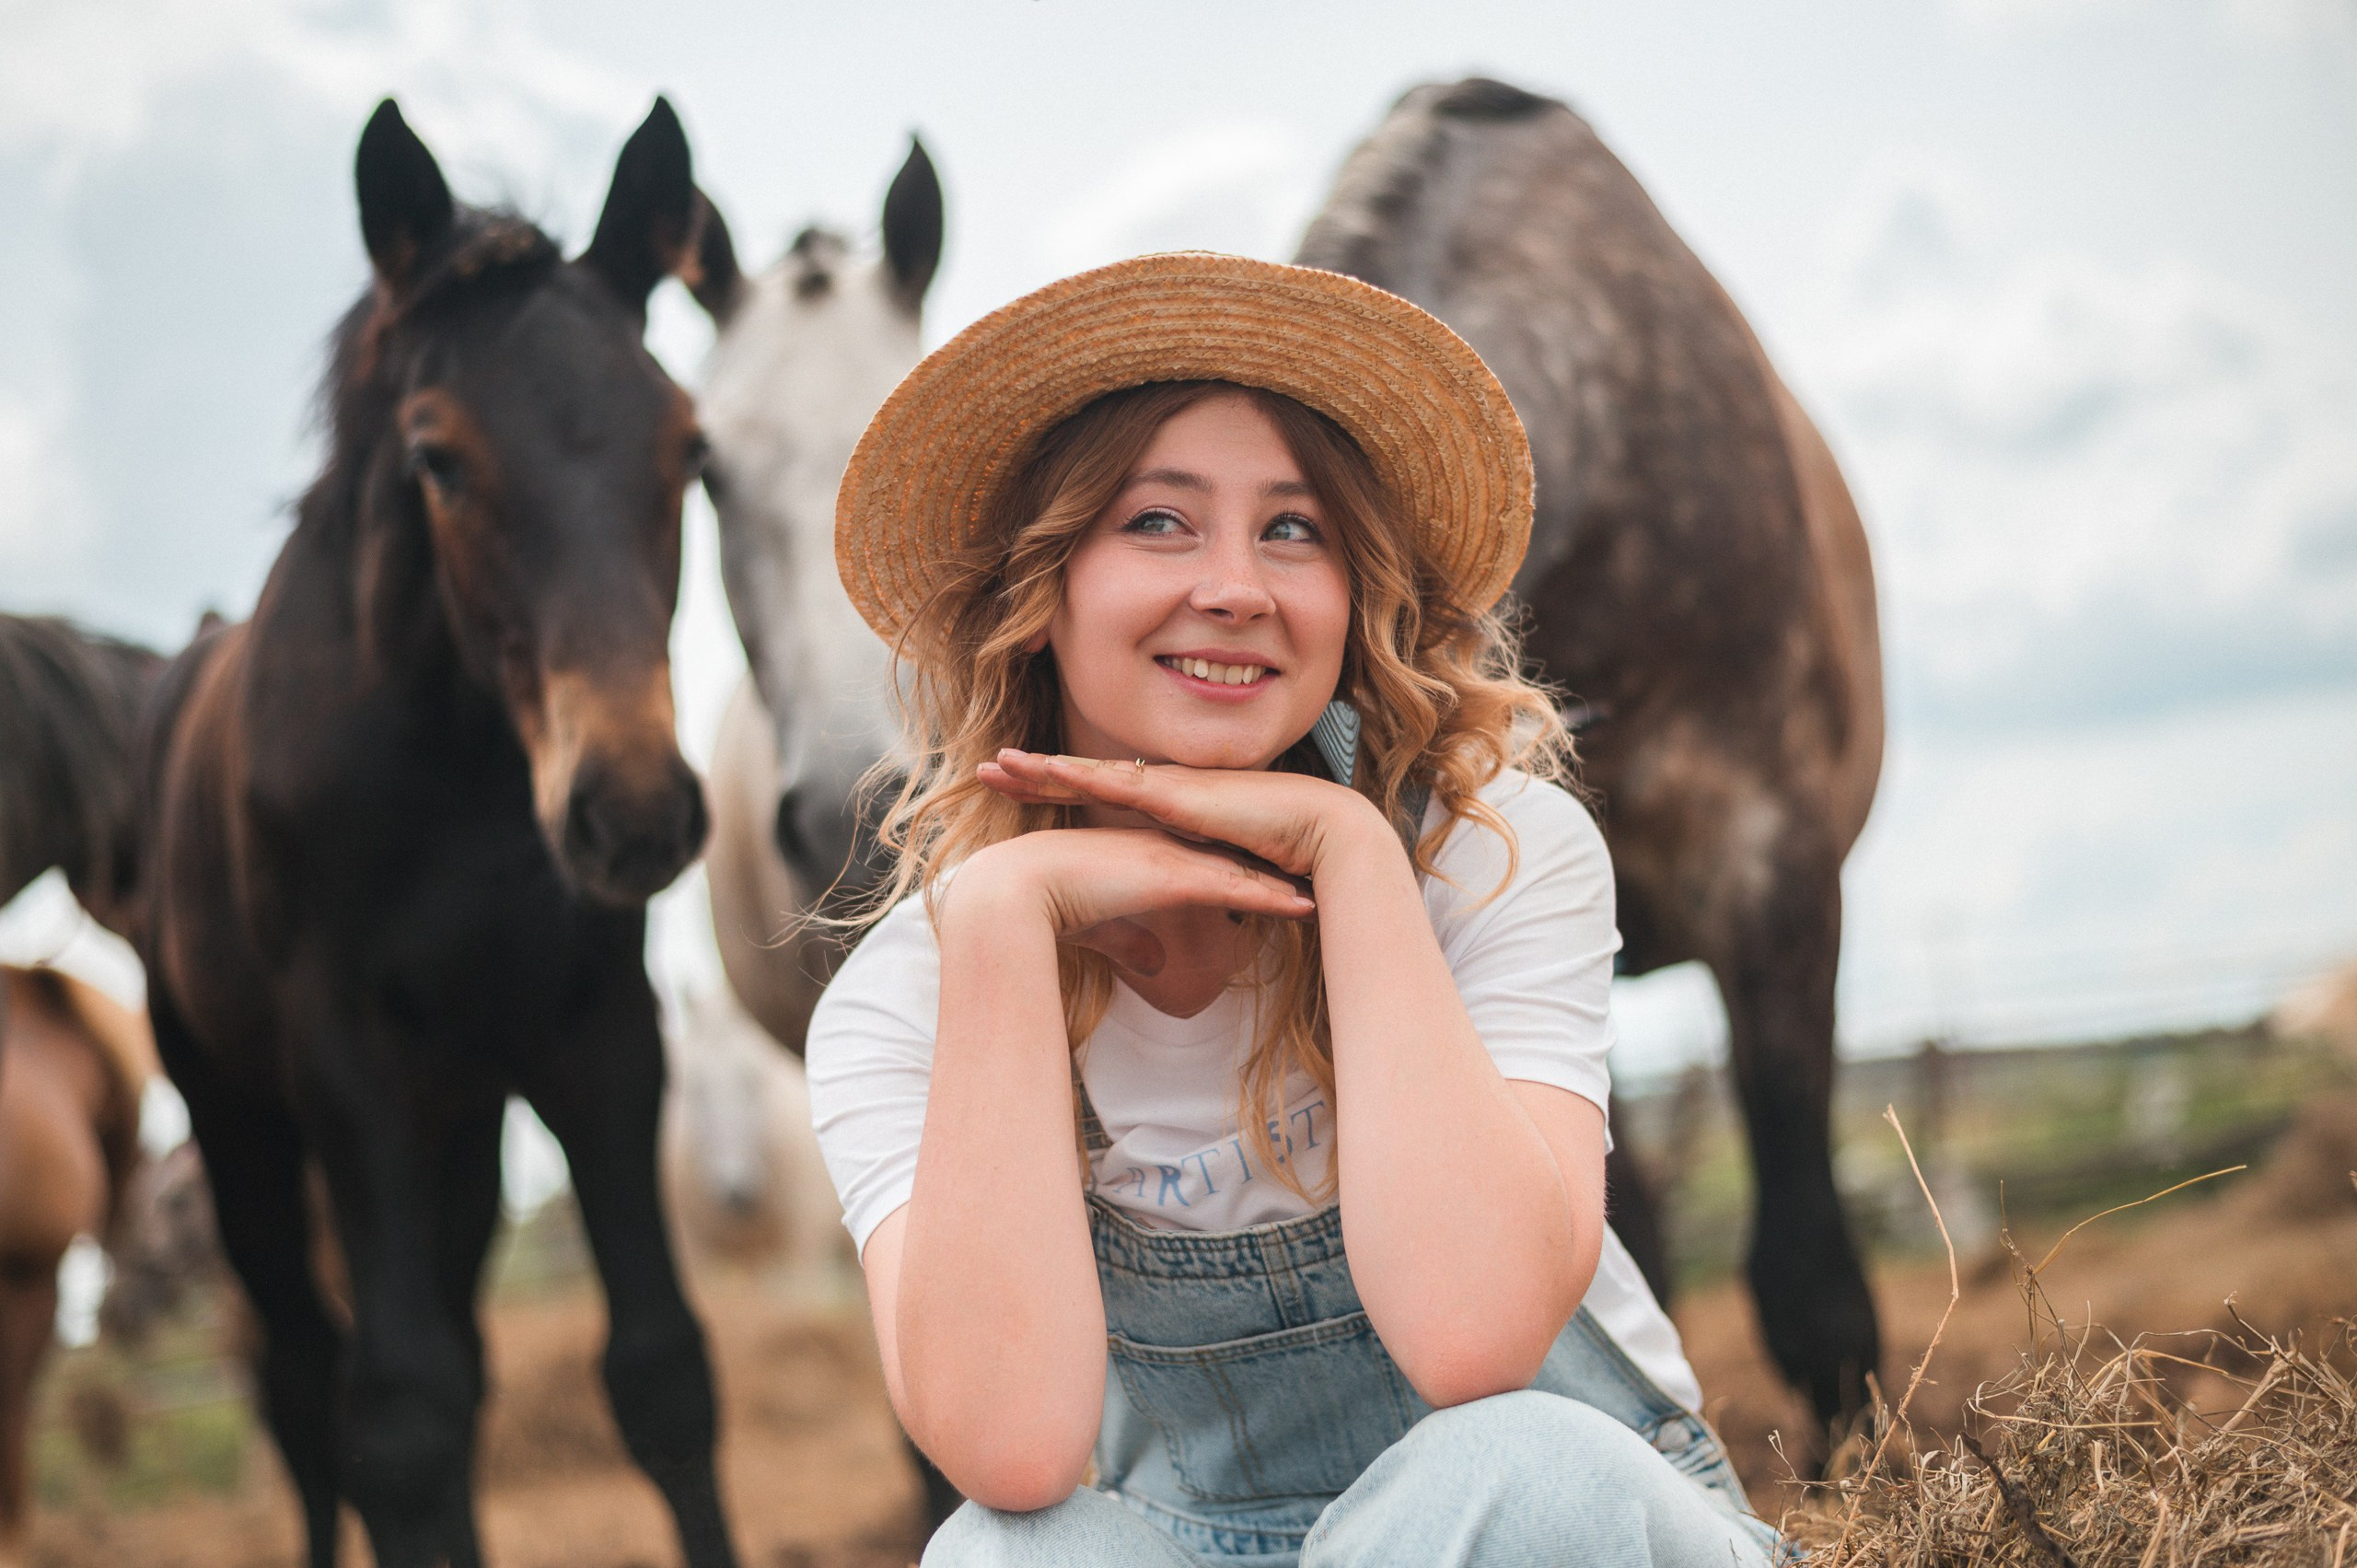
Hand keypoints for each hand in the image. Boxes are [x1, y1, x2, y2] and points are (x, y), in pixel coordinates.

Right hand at [951, 826, 1314, 980]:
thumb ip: (1131, 943)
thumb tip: (1156, 966)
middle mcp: (1166, 854)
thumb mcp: (1102, 931)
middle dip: (1272, 873)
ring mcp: (1173, 863)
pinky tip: (1302, 907)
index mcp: (1147, 861)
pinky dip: (1272, 899)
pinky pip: (1236, 889)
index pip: (1203, 868)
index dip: (1238, 876)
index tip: (1268, 884)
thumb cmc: (1051, 910)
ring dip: (1283, 889)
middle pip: (1231, 864)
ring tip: (1318, 897)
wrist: (1021, 891)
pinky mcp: (1174, 878)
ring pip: (1242, 874)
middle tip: (1307, 880)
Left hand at [977, 750, 1387, 880]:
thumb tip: (1173, 899)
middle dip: (1033, 772)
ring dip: (1042, 769)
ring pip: (1089, 772)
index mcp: (1164, 804)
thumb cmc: (1277, 851)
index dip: (1057, 788)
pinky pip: (1116, 782)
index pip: (1099, 793)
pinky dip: (1078, 775)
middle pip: (1082, 776)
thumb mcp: (1217, 870)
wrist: (1317, 831)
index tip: (1016, 788)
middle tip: (986, 769)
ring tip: (999, 764)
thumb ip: (1192, 878)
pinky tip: (1047, 770)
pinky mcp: (1175, 794)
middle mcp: (1159, 787)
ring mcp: (1166, 786)